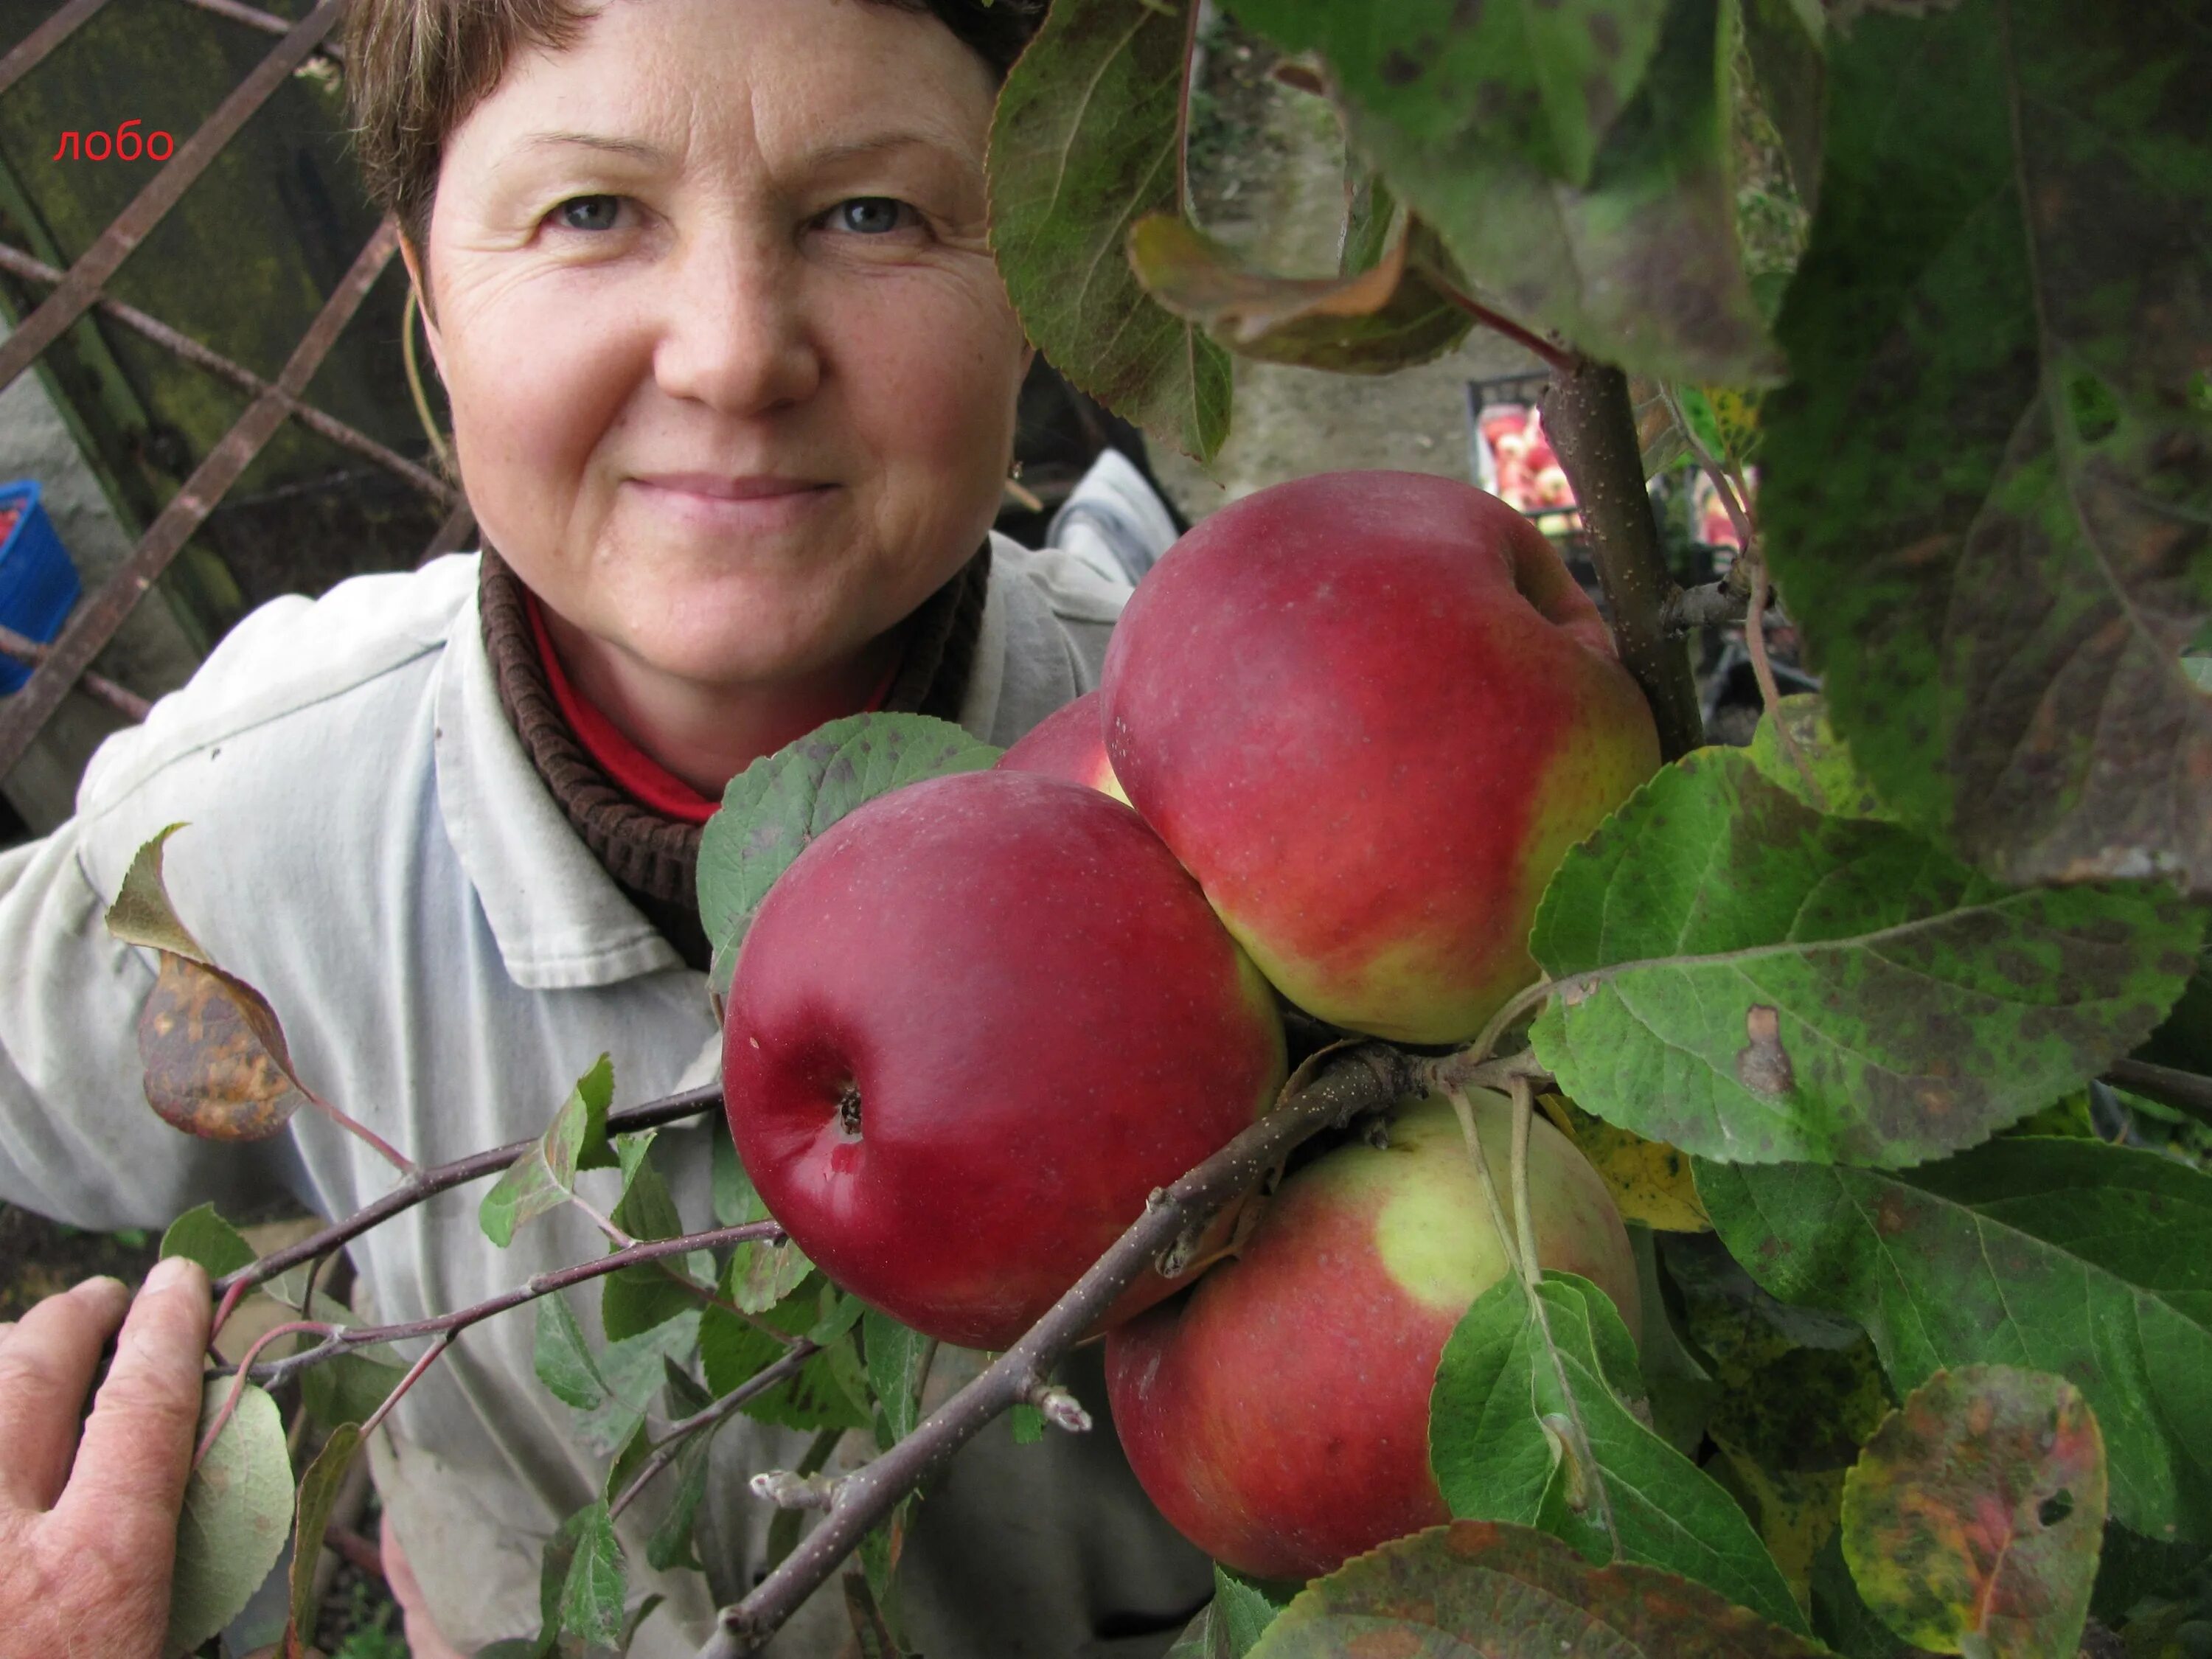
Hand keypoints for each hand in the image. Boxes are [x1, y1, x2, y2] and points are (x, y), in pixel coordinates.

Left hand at [0, 1255, 211, 1658]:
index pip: (139, 1405)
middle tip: (104, 1299)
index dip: (168, 1327)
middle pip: (27, 1379)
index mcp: (87, 1578)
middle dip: (73, 1322)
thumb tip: (205, 1517)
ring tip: (22, 1354)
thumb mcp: (148, 1656)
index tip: (183, 1281)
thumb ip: (178, 1591)